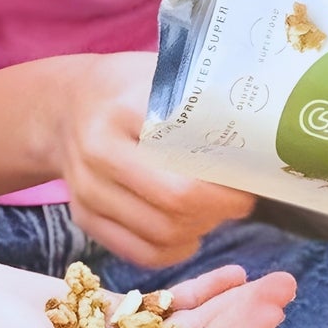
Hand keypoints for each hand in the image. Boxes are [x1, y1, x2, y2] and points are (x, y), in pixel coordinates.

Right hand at [48, 52, 253, 268]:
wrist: (64, 104)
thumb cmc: (126, 86)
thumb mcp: (163, 74)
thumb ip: (202, 101)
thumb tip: (264, 131)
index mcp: (121, 113)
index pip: (182, 172)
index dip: (224, 189)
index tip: (248, 183)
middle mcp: (96, 154)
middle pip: (173, 210)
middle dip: (216, 212)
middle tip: (237, 200)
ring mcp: (85, 190)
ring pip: (158, 237)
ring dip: (197, 231)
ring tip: (213, 211)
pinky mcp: (82, 216)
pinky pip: (137, 253)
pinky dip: (171, 251)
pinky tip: (188, 232)